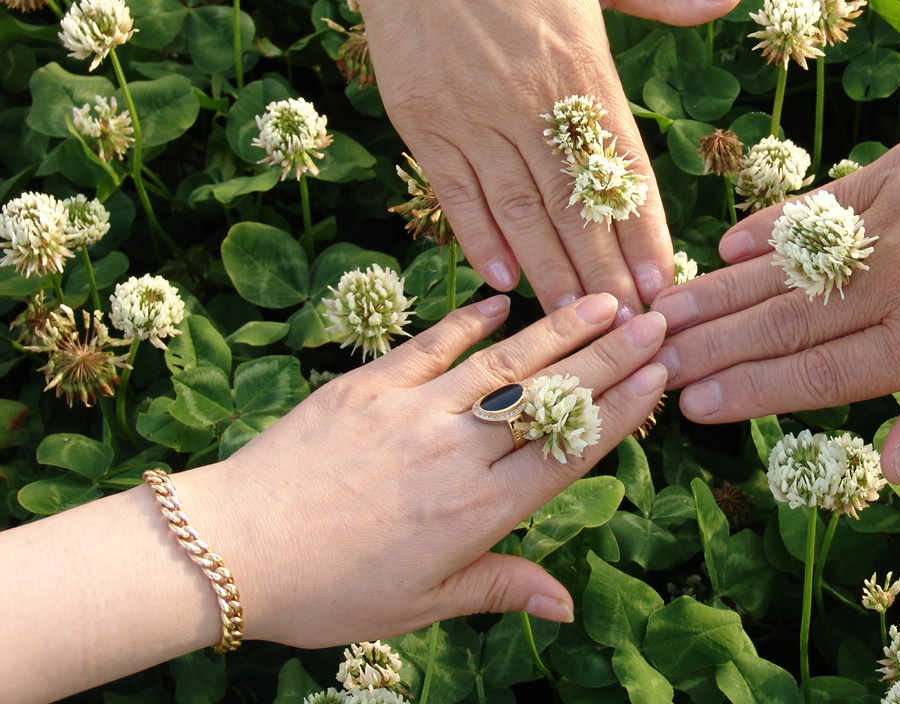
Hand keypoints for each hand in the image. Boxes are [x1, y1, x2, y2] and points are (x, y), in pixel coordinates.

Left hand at [182, 292, 666, 645]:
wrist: (232, 549)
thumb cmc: (328, 591)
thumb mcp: (421, 605)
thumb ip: (500, 588)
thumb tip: (568, 607)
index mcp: (474, 513)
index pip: (566, 451)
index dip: (619, 410)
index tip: (660, 374)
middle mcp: (454, 454)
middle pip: (549, 397)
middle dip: (609, 355)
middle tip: (657, 319)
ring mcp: (411, 412)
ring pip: (503, 364)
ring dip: (558, 329)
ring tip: (603, 299)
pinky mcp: (368, 385)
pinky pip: (431, 345)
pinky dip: (468, 321)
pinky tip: (503, 299)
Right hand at [349, 0, 741, 320]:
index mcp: (582, 65)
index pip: (622, 166)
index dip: (644, 230)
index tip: (665, 282)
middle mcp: (531, 100)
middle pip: (576, 204)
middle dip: (605, 271)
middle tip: (630, 327)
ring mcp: (474, 116)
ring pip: (520, 211)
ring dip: (551, 270)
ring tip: (577, 321)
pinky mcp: (425, 123)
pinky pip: (458, 194)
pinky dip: (481, 238)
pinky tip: (506, 280)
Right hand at [651, 112, 899, 483]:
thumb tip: (892, 466)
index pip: (816, 376)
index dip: (750, 393)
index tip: (693, 404)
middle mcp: (896, 285)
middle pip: (784, 323)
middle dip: (709, 345)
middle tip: (648, 356)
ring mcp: (892, 223)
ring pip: (788, 267)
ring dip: (720, 291)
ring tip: (662, 307)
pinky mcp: (899, 173)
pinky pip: (822, 207)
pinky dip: (773, 228)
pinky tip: (728, 245)